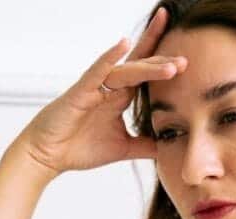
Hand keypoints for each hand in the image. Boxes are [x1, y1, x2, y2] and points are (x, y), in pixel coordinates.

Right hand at [12, 7, 185, 175]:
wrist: (48, 157)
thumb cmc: (78, 148)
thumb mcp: (123, 148)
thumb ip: (146, 145)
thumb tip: (170, 147)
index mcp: (119, 97)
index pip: (146, 75)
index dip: (164, 63)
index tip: (187, 57)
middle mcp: (109, 87)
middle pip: (140, 67)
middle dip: (163, 62)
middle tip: (186, 60)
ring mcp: (95, 87)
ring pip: (126, 71)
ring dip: (148, 67)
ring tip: (172, 66)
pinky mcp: (80, 92)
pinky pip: (97, 71)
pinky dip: (110, 57)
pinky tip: (123, 44)